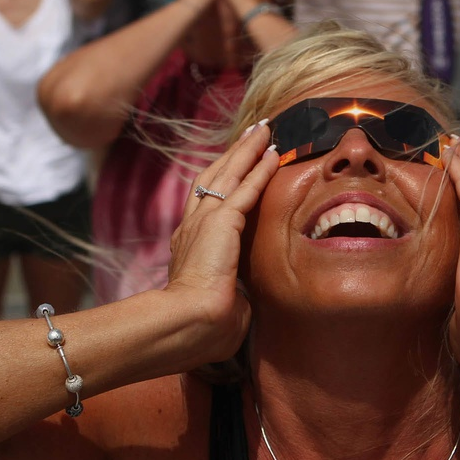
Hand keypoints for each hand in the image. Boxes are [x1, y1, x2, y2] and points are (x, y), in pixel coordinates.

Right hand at [167, 121, 279, 363]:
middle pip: (213, 178)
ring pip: (228, 175)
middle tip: (253, 133)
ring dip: (247, 150)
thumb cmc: (202, 329)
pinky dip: (259, 169)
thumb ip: (235, 297)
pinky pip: (245, 188)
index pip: (207, 204)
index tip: (238, 165)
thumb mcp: (223, 307)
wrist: (185, 326)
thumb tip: (246, 302)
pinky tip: (273, 154)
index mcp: (190, 247)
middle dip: (234, 154)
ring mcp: (204, 222)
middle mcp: (193, 227)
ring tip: (264, 130)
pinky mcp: (219, 223)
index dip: (223, 181)